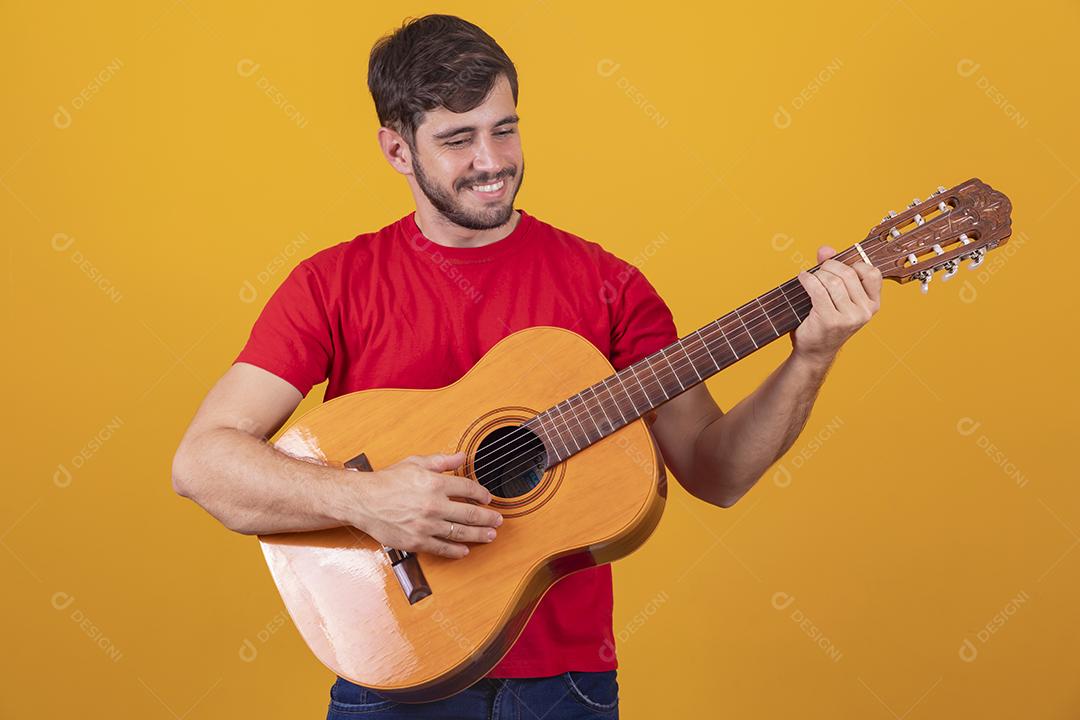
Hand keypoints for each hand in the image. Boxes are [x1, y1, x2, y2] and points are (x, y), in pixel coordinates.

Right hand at [349, 451, 502, 558]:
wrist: (363, 501)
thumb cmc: (387, 481)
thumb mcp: (415, 463)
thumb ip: (441, 461)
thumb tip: (462, 457)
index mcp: (434, 483)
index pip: (468, 488)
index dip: (482, 494)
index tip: (488, 498)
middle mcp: (433, 505)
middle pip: (470, 513)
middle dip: (488, 518)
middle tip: (498, 520)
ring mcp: (426, 525)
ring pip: (460, 533)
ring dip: (478, 535)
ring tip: (489, 536)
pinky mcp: (416, 541)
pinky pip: (441, 548)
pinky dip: (455, 551)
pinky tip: (464, 550)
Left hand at [793, 246, 881, 366]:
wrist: (815, 351)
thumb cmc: (826, 320)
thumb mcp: (837, 295)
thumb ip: (834, 270)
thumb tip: (826, 249)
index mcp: (873, 304)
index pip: (872, 273)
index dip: (854, 263)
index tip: (839, 267)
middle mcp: (865, 311)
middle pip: (848, 273)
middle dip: (829, 266)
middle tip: (819, 270)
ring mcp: (849, 318)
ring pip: (832, 281)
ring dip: (817, 275)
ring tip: (810, 278)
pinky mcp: (831, 321)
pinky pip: (818, 290)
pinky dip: (807, 280)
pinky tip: (803, 279)